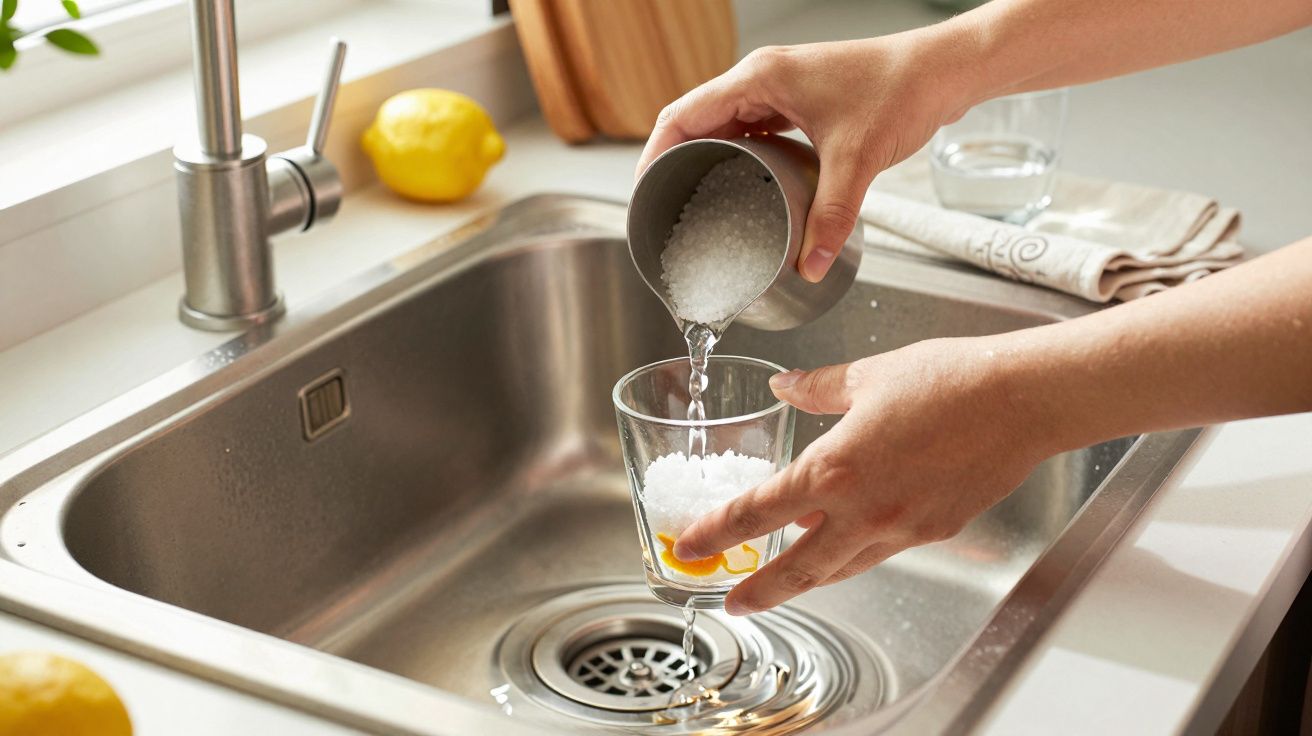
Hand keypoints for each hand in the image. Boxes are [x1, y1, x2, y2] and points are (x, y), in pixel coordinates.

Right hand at [635, 34, 974, 281]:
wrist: (941, 70)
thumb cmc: (899, 90)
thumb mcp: (855, 161)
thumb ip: (830, 217)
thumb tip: (810, 266)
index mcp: (758, 77)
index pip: (682, 115)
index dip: (654, 155)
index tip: (644, 192)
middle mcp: (762, 77)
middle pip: (695, 119)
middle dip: (674, 160)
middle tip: (664, 205)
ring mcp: (780, 86)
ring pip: (724, 122)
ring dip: (705, 155)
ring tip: (693, 198)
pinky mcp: (799, 99)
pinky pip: (751, 124)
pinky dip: (738, 150)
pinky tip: (741, 180)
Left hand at [672, 337, 1055, 614]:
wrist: (1022, 400)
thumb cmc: (951, 380)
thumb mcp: (869, 376)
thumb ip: (817, 388)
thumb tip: (787, 386)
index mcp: (835, 469)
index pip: (759, 512)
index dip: (717, 533)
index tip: (691, 547)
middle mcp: (864, 510)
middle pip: (797, 567)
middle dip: (759, 590)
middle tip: (732, 602)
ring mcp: (902, 529)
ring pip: (842, 567)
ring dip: (808, 578)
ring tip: (785, 583)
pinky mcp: (935, 532)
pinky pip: (882, 552)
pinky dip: (856, 554)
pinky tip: (849, 543)